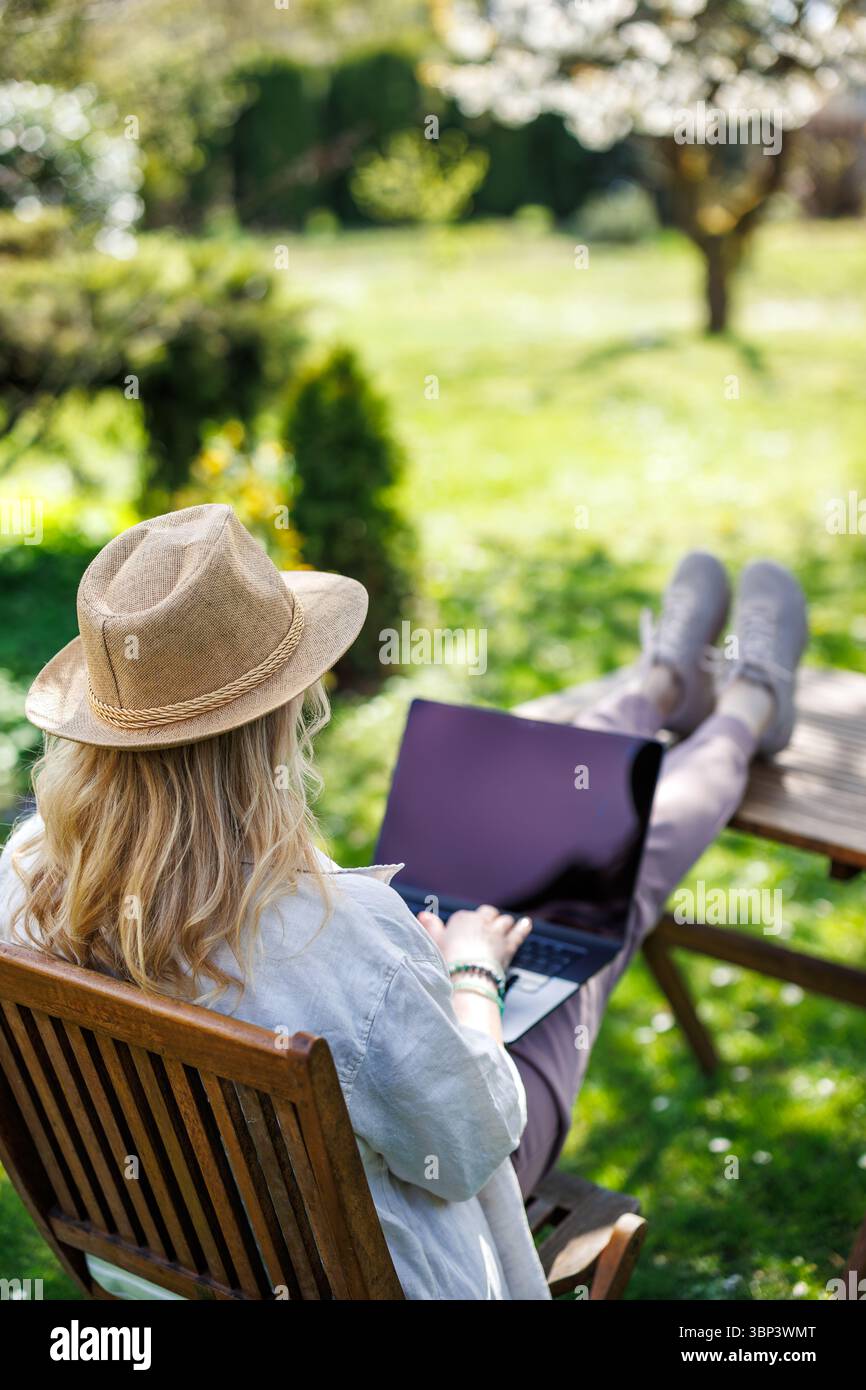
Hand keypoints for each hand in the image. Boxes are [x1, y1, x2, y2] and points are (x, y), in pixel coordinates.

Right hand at [417, 903, 532, 971]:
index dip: (467, 926)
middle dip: (488, 919)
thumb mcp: (434, 943)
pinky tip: (526, 923)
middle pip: (488, 913)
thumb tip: (423, 914)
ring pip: (504, 921)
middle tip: (486, 929)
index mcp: (462, 918)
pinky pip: (518, 932)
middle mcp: (481, 921)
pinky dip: (523, 927)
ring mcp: (497, 933)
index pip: (467, 916)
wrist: (467, 978)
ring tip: (503, 926)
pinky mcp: (509, 945)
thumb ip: (431, 927)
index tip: (465, 935)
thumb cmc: (447, 962)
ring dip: (504, 924)